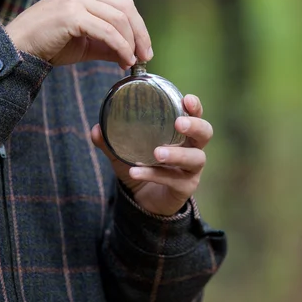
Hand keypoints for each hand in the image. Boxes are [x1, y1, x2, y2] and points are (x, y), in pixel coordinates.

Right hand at [5, 0, 152, 68]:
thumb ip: (109, 44)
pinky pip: (107, 31)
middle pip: (125, 8)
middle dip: (140, 34)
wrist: (19, 48)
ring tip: (133, 61)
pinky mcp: (71, 14)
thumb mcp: (86, 43)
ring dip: (131, 43)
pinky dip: (120, 46)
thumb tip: (133, 55)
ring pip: (119, 19)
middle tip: (146, 56)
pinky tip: (123, 60)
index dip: (138, 26)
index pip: (123, 3)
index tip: (144, 49)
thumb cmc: (50, 44)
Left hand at [91, 94, 212, 215]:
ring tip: (157, 152)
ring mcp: (192, 170)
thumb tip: (95, 129)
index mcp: (182, 134)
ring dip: (176, 153)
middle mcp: (193, 149)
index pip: (195, 115)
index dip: (195, 107)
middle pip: (205, 133)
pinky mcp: (185, 188)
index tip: (187, 100)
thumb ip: (111, 140)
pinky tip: (135, 171)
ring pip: (195, 159)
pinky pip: (173, 180)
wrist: (144, 201)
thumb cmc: (142, 166)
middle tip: (178, 123)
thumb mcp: (124, 152)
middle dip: (194, 126)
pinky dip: (153, 174)